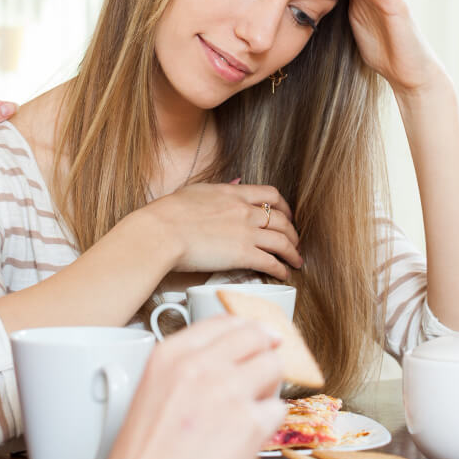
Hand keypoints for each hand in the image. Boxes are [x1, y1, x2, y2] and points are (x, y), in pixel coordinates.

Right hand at [82, 316, 283, 458]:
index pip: (224, 322)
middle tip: (265, 371)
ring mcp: (227, 392)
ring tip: (251, 412)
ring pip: (274, 367)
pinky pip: (279, 410)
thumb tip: (225, 363)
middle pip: (256, 336)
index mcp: (169, 355)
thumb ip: (186, 371)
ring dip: (270, 388)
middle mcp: (199, 366)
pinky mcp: (249, 425)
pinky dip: (269, 425)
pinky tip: (247, 440)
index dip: (247, 330)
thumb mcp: (151, 394)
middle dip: (265, 353)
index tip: (257, 338)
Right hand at [145, 183, 301, 278]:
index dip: (284, 206)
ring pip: (283, 241)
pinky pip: (271, 262)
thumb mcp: (196, 190)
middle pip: (282, 219)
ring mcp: (246, 232)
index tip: (286, 214)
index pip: (270, 195)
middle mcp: (244, 211)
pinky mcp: (242, 255)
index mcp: (233, 194)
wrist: (162, 231)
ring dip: (293, 252)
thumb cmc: (169, 213)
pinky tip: (283, 273)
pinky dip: (281, 269)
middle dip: (292, 232)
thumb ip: (219, 189)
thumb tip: (235, 184)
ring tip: (296, 261)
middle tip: (294, 240)